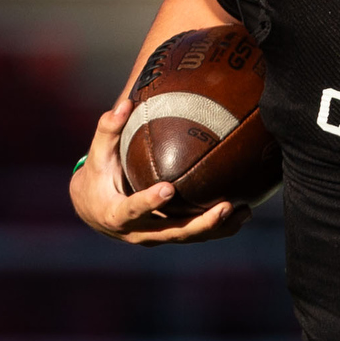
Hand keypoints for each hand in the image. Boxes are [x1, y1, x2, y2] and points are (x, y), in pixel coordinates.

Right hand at [70, 96, 250, 245]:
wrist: (95, 210)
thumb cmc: (96, 177)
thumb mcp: (98, 155)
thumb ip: (108, 130)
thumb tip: (124, 103)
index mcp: (117, 214)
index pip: (134, 209)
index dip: (150, 202)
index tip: (168, 189)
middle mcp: (138, 232)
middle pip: (173, 231)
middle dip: (201, 222)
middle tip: (226, 207)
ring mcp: (157, 237)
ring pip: (189, 236)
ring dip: (218, 227)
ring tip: (244, 212)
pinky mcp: (170, 236)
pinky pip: (195, 234)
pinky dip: (219, 228)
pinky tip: (243, 215)